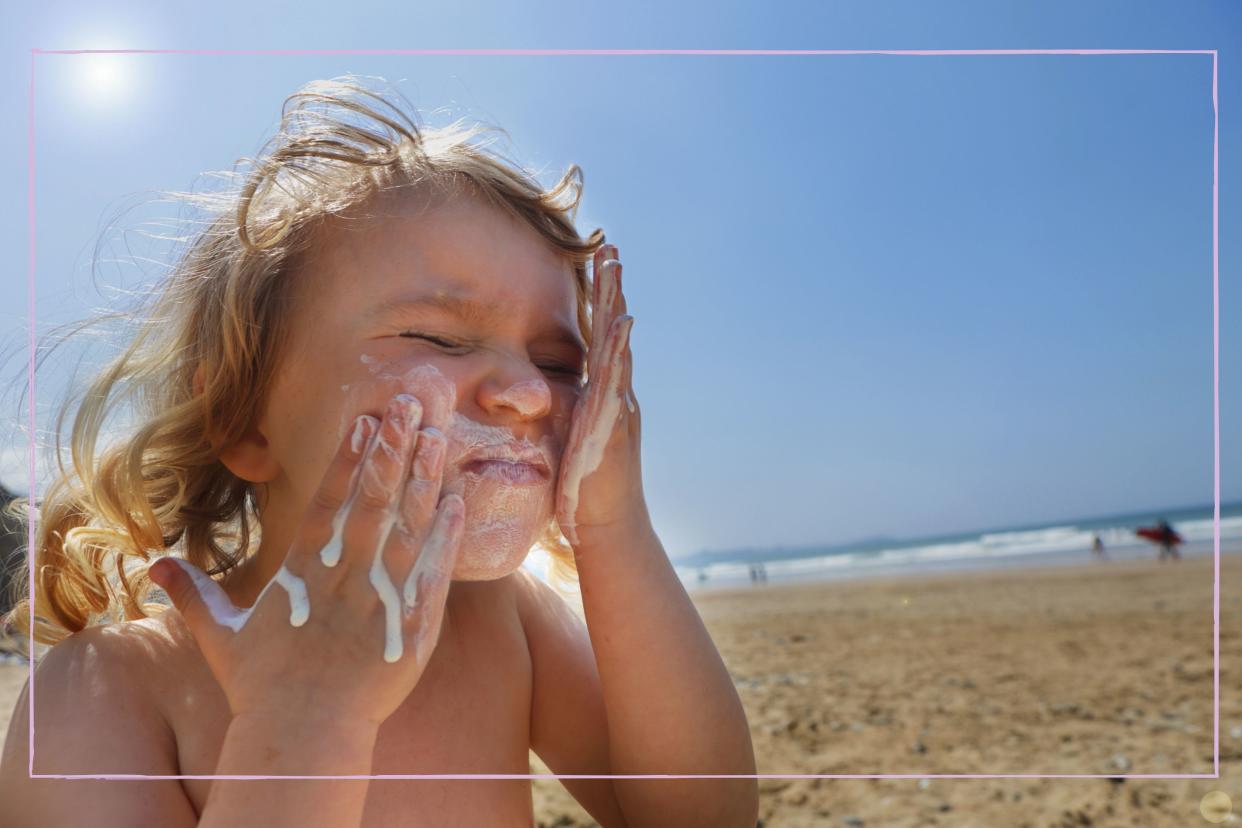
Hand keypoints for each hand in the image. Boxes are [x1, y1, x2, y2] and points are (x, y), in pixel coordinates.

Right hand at [148, 391, 464, 726]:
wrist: (302, 736)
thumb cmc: (261, 687)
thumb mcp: (220, 636)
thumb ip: (193, 595)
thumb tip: (153, 566)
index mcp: (303, 571)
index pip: (329, 500)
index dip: (348, 457)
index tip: (364, 419)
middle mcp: (343, 575)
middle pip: (373, 500)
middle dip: (391, 448)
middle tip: (411, 404)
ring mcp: (380, 598)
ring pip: (407, 526)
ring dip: (423, 479)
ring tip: (438, 436)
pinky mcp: (412, 626)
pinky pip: (434, 572)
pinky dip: (447, 537)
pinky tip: (459, 502)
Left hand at [556, 243, 648, 547]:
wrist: (606, 529)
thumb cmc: (579, 491)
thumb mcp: (564, 441)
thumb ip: (555, 415)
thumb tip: (531, 397)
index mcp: (600, 395)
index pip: (598, 338)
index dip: (597, 301)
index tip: (594, 263)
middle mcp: (616, 394)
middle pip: (612, 330)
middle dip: (610, 287)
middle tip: (607, 245)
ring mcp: (619, 406)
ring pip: (618, 345)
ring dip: (616, 303)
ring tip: (614, 266)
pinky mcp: (616, 424)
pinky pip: (617, 378)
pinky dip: (620, 348)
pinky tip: (621, 320)